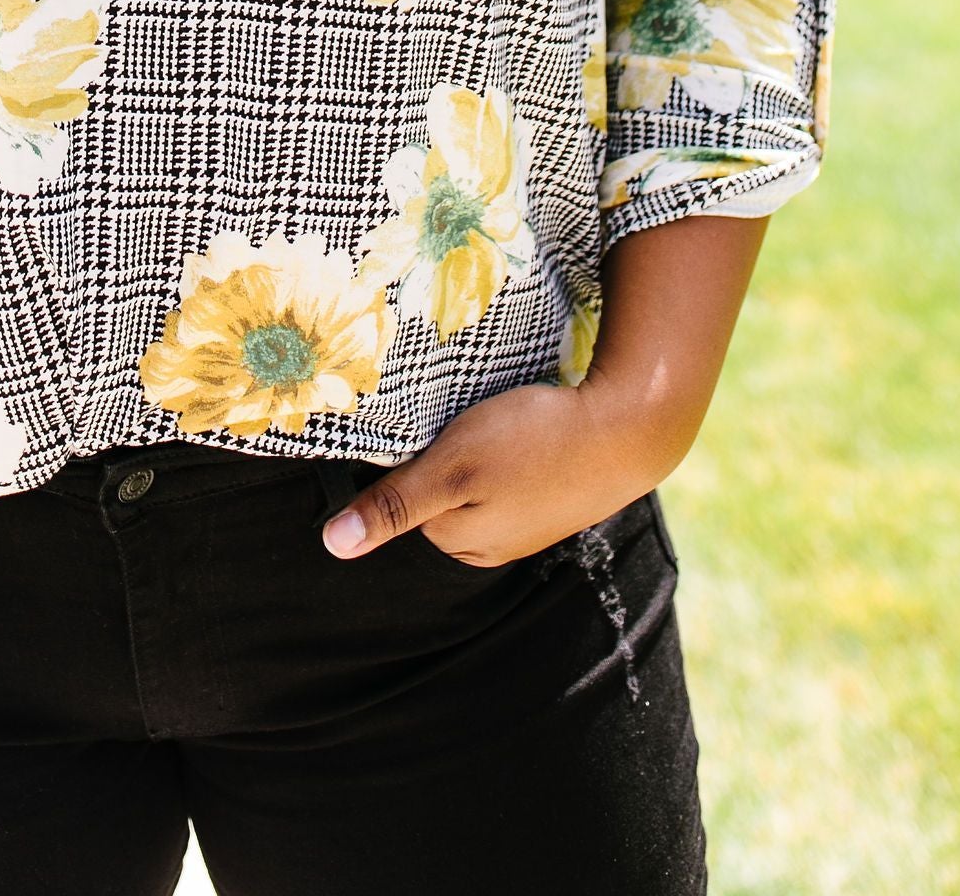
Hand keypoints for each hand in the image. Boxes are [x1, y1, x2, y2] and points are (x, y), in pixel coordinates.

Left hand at [321, 371, 676, 568]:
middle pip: (436, 494)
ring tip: (492, 417)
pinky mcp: (551, 498)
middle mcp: (492, 544)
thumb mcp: (454, 468)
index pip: (400, 497)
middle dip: (437, 456)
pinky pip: (508, 477)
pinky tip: (520, 426)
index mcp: (461, 541)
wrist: (627, 430)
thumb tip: (332, 545)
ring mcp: (526, 525)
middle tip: (457, 413)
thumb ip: (394, 505)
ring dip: (472, 451)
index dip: (404, 454)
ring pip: (472, 484)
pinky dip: (505, 452)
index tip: (417, 420)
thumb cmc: (533, 444)